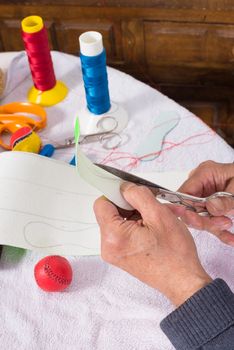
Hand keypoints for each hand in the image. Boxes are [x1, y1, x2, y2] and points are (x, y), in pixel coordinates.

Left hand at [94, 183, 210, 306]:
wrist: (184, 282)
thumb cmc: (175, 254)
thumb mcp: (159, 214)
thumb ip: (138, 195)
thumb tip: (124, 187)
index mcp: (113, 236)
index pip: (102, 203)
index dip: (117, 194)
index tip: (133, 194)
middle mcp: (108, 247)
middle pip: (110, 212)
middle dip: (132, 205)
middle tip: (152, 208)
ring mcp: (115, 253)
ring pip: (120, 221)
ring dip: (138, 215)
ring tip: (159, 220)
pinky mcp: (122, 256)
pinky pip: (124, 233)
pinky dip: (138, 226)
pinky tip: (155, 229)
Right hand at [171, 161, 233, 245]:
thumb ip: (226, 200)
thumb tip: (210, 207)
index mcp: (204, 173)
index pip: (184, 192)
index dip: (186, 207)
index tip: (195, 219)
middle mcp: (202, 185)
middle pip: (190, 207)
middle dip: (204, 219)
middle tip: (221, 222)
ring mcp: (207, 197)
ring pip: (200, 217)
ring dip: (214, 225)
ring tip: (229, 225)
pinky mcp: (214, 208)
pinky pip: (213, 222)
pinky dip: (222, 232)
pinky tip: (231, 239)